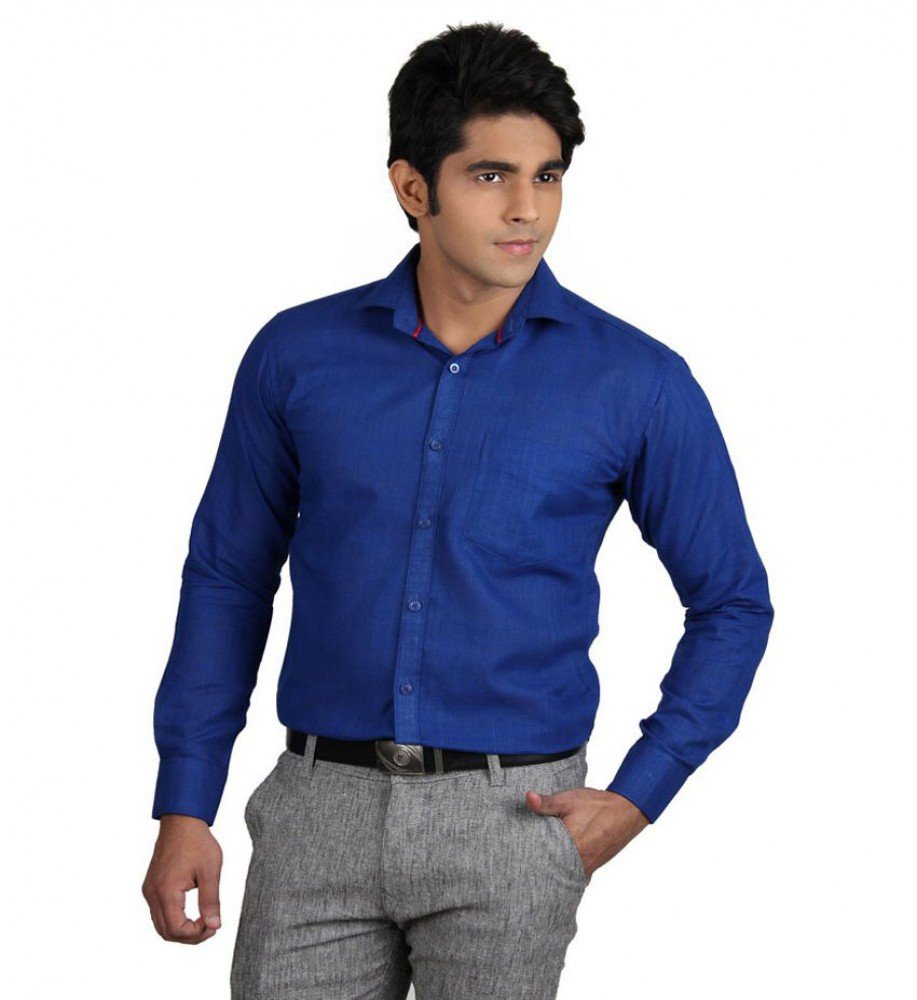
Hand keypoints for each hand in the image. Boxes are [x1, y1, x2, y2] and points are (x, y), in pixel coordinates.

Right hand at [142, 814, 222, 943]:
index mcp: (166, 891)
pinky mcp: (150, 886)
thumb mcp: (210, 870)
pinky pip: (158, 913)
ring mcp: (149, 891)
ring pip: (160, 925)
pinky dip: (173, 920)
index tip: (214, 925)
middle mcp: (153, 894)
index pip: (177, 929)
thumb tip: (215, 926)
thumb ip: (211, 900)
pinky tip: (191, 913)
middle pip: (166, 933)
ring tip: (203, 922)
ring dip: (181, 930)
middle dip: (189, 937)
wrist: (181, 820)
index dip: (197, 934)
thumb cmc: (197, 841)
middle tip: (211, 927)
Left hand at [525, 786, 650, 880]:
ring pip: (565, 876)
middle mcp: (580, 862)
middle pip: (554, 873)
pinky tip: (558, 869)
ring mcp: (588, 866)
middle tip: (523, 870)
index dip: (531, 863)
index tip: (519, 864)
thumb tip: (528, 797)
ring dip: (553, 873)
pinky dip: (566, 872)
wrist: (626, 811)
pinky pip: (576, 875)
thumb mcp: (569, 800)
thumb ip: (547, 802)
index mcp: (571, 848)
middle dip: (540, 871)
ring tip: (537, 871)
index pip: (544, 863)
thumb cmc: (597, 805)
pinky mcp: (593, 866)